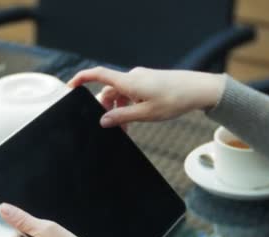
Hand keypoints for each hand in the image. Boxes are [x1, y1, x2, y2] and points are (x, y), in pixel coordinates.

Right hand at [68, 66, 225, 127]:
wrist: (199, 90)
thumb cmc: (174, 100)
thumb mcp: (146, 114)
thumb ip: (122, 118)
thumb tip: (103, 121)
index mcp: (128, 82)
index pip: (98, 75)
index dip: (81, 79)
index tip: (69, 87)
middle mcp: (132, 77)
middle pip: (109, 92)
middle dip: (107, 110)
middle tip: (112, 129)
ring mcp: (141, 79)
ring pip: (121, 95)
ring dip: (120, 111)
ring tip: (127, 130)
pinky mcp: (149, 82)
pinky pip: (132, 94)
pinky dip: (130, 106)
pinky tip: (137, 119)